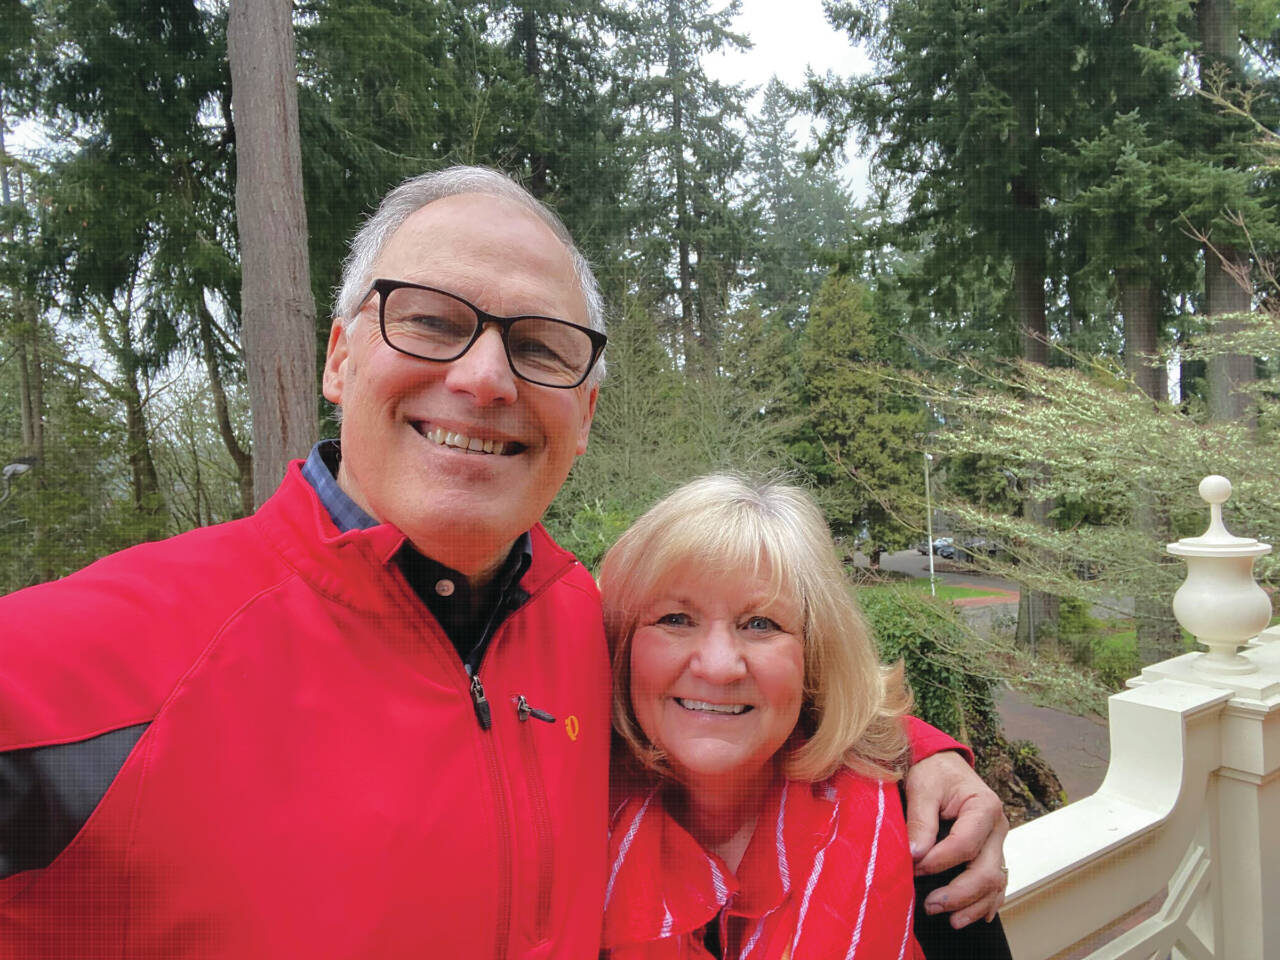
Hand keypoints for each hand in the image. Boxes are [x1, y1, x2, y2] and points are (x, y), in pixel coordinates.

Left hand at [904, 750, 1009, 927]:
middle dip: (959, 894)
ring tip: (949, 919)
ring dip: (972, 905)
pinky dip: (985, 903)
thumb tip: (915, 855)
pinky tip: (969, 916)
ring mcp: (997, 842)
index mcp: (984, 806)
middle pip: (987, 871)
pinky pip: (995, 883)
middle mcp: (997, 827)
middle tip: (929, 905)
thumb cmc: (932, 772)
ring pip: (995, 883)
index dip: (940, 861)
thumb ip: (920, 821)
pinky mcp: (991, 852)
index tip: (914, 867)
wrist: (942, 763)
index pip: (965, 844)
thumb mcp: (922, 788)